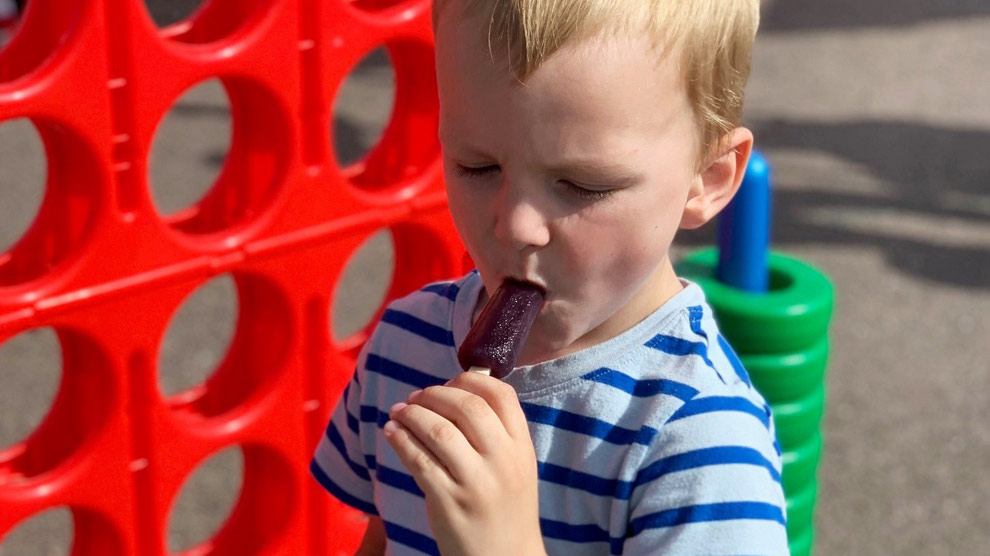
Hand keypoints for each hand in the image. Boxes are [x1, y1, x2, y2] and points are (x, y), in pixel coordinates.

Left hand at [384, 372, 545, 555]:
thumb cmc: (505, 508)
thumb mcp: (515, 466)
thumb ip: (495, 433)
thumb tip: (452, 392)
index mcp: (521, 447)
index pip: (502, 395)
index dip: (471, 379)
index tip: (449, 382)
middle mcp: (503, 461)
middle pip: (467, 407)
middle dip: (435, 394)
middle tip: (417, 397)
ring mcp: (477, 483)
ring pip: (439, 430)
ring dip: (412, 414)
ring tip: (399, 413)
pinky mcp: (450, 502)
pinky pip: (419, 460)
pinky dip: (401, 440)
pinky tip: (392, 433)